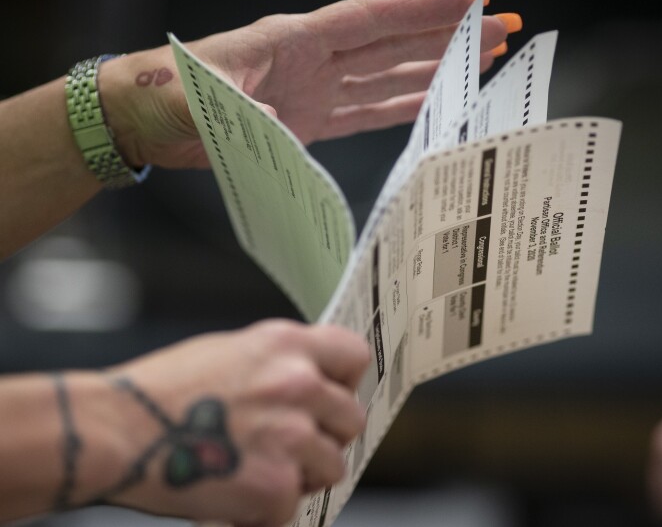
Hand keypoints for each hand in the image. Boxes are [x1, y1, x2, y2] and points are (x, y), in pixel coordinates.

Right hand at [85, 319, 368, 525]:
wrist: (115, 431)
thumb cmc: (159, 393)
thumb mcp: (229, 352)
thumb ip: (277, 364)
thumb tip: (311, 384)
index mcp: (285, 344)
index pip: (354, 355)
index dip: (347, 381)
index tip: (334, 396)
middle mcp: (297, 383)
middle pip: (350, 419)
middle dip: (325, 437)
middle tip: (289, 448)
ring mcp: (291, 434)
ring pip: (332, 466)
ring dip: (302, 476)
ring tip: (257, 472)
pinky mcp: (277, 483)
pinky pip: (293, 505)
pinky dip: (266, 511)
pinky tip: (235, 497)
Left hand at [101, 0, 513, 168]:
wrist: (143, 117)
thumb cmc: (165, 92)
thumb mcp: (201, 97)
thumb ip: (248, 112)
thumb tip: (288, 131)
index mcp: (294, 40)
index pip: (374, 21)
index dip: (424, 11)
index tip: (473, 1)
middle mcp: (314, 60)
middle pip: (395, 43)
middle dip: (449, 36)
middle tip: (500, 29)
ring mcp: (316, 90)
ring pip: (389, 75)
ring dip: (436, 69)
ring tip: (481, 62)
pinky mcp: (309, 121)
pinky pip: (367, 112)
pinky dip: (403, 107)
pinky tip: (433, 104)